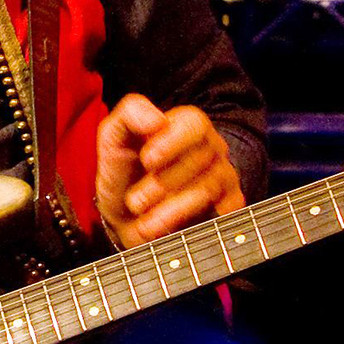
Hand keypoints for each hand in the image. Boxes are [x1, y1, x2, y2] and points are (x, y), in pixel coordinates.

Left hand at [94, 93, 242, 247]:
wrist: (126, 215)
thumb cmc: (123, 170)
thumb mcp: (114, 136)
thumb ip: (130, 114)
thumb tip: (157, 121)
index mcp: (186, 124)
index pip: (194, 124)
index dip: (172, 142)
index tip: (147, 160)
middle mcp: (210, 147)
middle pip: (200, 159)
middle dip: (163, 183)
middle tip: (135, 201)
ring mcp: (223, 175)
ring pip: (208, 188)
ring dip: (172, 208)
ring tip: (144, 221)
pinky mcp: (229, 204)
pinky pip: (223, 211)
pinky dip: (191, 223)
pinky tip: (168, 230)